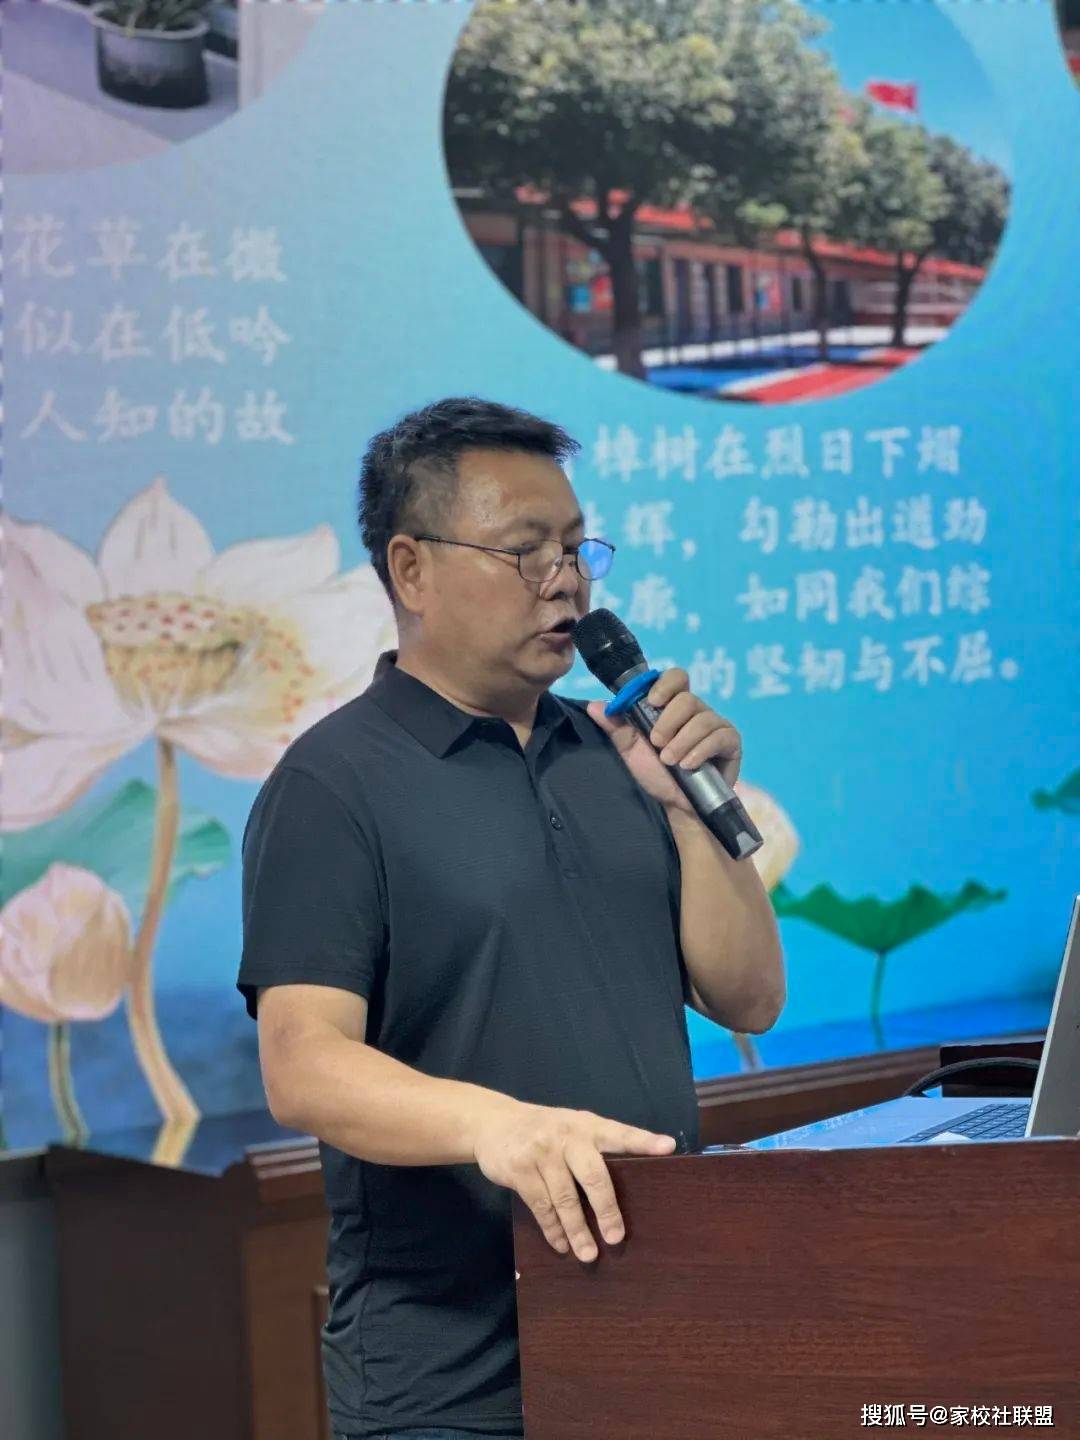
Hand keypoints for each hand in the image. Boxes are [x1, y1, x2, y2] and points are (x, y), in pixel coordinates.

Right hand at [472, 1100, 675, 1261]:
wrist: (492, 1122)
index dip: (643, 1141)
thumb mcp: (571, 1128)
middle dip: (606, 1209)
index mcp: (587, 1126)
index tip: (668, 1147)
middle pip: (593, 1175)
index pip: (619, 1134)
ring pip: (564, 1199)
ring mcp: (541, 1152)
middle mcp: (567, 1136)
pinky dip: (552, 1229)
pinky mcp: (520, 1169)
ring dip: (578, 1230)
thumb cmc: (545, 1130)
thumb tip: (629, 1187)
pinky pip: (541, 1206)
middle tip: (616, 1237)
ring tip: (589, 1254)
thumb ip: (594, 1149)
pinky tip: (561, 1244)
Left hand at [587, 667, 741, 812]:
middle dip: (668, 722)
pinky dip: (700, 750)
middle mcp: (697, 711)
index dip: (665, 684)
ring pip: (702, 718)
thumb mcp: (632, 752)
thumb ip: (616, 728)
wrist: (678, 805)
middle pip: (687, 699)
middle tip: (657, 744)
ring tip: (670, 761)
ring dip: (682, 741)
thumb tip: (595, 706)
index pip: (676, 678)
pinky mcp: (730, 742)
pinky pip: (719, 736)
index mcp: (674, 706)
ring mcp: (716, 724)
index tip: (652, 701)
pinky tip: (688, 765)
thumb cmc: (657, 774)